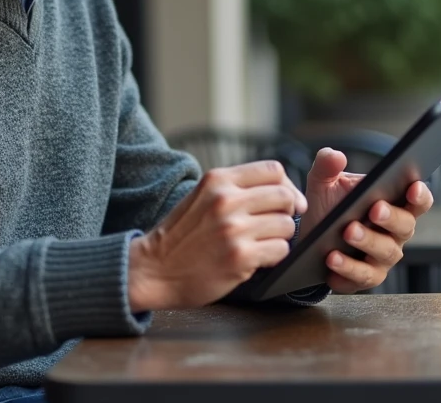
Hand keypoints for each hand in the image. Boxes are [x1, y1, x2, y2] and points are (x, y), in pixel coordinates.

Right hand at [128, 160, 306, 310]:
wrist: (153, 270)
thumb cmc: (180, 235)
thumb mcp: (201, 197)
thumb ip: (234, 188)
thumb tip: (281, 190)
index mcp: (217, 180)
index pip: (273, 170)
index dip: (287, 186)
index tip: (288, 202)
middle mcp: (226, 200)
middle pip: (285, 196)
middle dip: (287, 212)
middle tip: (276, 225)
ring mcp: (234, 229)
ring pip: (286, 225)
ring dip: (280, 237)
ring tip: (262, 243)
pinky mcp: (240, 257)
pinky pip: (280, 250)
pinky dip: (274, 256)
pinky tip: (258, 259)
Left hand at [303, 148, 432, 293]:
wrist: (308, 238)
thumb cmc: (328, 207)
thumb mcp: (323, 182)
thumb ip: (327, 166)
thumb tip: (335, 156)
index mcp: (394, 205)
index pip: (418, 200)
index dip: (420, 195)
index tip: (413, 187)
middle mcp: (395, 233)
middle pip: (406, 226)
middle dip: (391, 217)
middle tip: (374, 210)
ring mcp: (382, 257)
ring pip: (386, 252)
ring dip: (368, 242)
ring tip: (346, 232)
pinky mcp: (365, 277)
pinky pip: (363, 276)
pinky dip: (348, 269)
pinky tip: (332, 259)